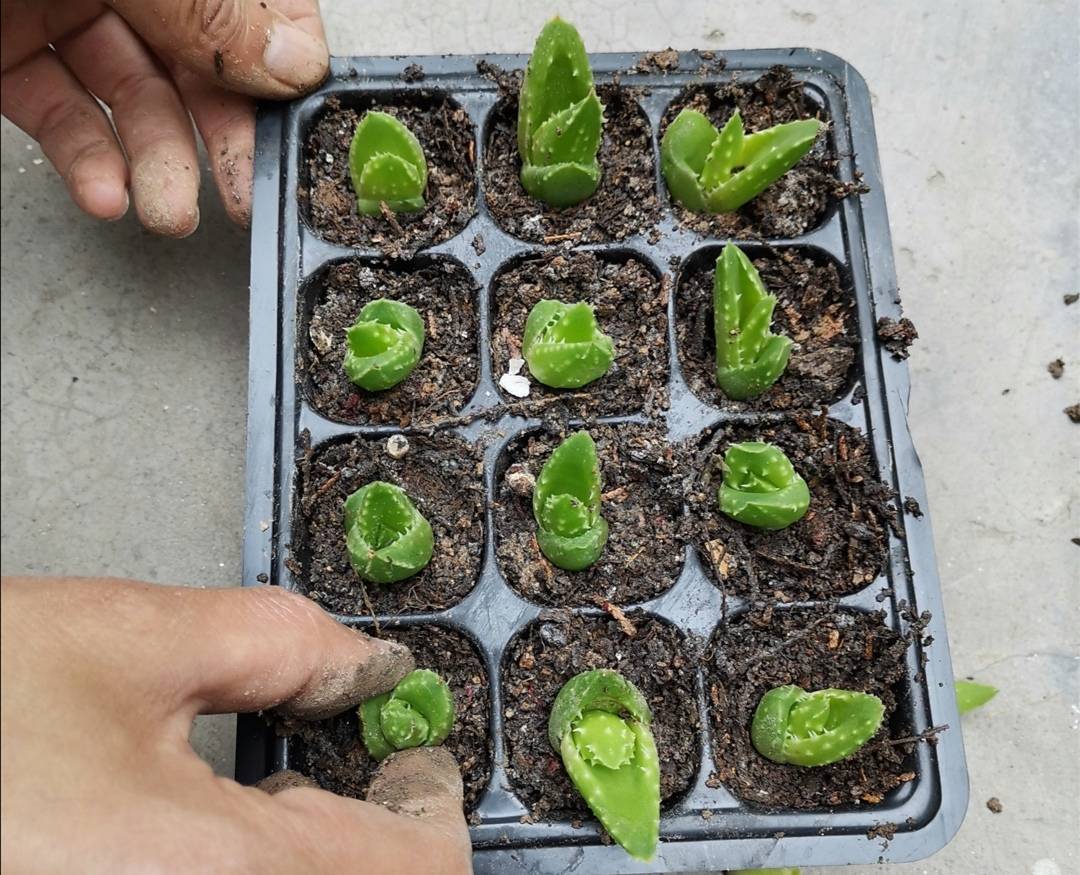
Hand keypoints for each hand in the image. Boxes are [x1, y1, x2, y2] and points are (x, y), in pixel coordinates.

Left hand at [0, 0, 328, 233]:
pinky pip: (58, 110)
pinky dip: (85, 159)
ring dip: (157, 163)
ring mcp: (49, 5)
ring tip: (166, 211)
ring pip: (131, 93)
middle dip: (219, 131)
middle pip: (197, 52)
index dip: (277, 50)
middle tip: (241, 192)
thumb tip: (289, 54)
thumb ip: (193, 1)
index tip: (289, 111)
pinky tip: (101, 191)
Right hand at [0, 577, 473, 873]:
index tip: (413, 757)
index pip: (416, 872)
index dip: (432, 804)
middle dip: (373, 834)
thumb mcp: (121, 640)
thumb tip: (356, 663)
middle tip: (351, 764)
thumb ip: (275, 642)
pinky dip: (248, 870)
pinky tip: (191, 832)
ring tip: (267, 794)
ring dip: (314, 857)